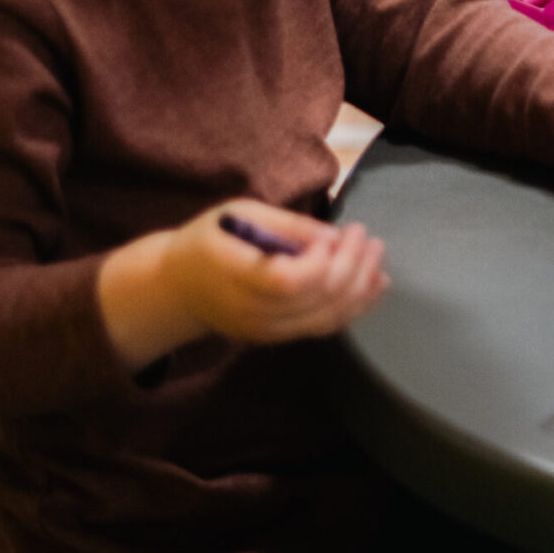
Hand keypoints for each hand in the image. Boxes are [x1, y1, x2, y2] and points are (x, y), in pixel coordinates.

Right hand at [97, 200, 389, 370]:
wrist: (177, 287)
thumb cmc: (209, 240)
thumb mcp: (238, 214)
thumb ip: (286, 225)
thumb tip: (334, 237)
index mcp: (232, 274)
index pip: (286, 281)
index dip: (319, 261)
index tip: (332, 235)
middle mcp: (248, 311)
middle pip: (314, 300)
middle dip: (352, 266)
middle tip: (366, 236)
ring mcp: (263, 330)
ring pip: (325, 318)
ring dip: (360, 287)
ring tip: (377, 255)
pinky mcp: (276, 338)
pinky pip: (322, 327)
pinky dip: (354, 306)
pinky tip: (375, 284)